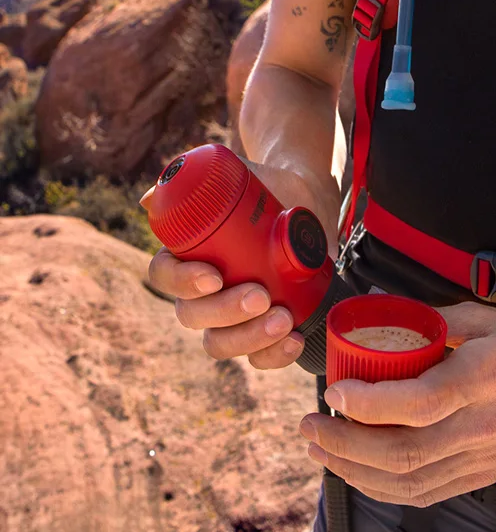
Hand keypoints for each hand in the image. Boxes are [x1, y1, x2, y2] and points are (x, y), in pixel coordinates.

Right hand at [145, 159, 338, 369]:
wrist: (310, 199)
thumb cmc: (266, 187)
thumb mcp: (237, 173)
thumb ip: (196, 175)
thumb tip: (149, 199)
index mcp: (185, 255)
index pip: (163, 277)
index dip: (181, 283)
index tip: (213, 276)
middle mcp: (203, 290)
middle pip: (192, 316)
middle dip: (224, 313)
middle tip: (261, 296)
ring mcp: (234, 313)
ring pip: (220, 343)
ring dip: (248, 339)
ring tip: (283, 319)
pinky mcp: (265, 326)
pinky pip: (257, 358)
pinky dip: (272, 356)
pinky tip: (294, 340)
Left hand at [299, 303, 495, 505]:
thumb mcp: (489, 317)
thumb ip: (435, 318)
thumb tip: (386, 308)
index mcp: (485, 379)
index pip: (417, 403)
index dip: (367, 403)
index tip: (334, 391)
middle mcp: (483, 426)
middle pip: (402, 454)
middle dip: (344, 445)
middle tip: (310, 427)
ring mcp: (485, 457)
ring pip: (409, 483)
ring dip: (355, 472)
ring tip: (322, 451)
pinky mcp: (485, 474)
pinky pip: (427, 494)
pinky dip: (385, 490)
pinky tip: (360, 474)